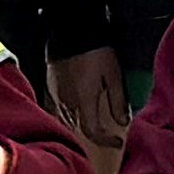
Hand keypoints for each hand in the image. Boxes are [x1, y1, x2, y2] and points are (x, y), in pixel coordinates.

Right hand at [45, 46, 127, 163]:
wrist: (72, 31)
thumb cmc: (96, 51)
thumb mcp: (114, 76)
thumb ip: (118, 101)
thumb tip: (123, 122)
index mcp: (83, 102)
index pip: (93, 132)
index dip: (106, 141)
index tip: (118, 142)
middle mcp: (67, 103)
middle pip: (79, 128)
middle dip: (94, 133)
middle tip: (108, 133)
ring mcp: (56, 95)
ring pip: (68, 119)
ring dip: (82, 123)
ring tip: (95, 120)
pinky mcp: (50, 87)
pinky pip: (60, 108)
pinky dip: (71, 113)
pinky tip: (79, 107)